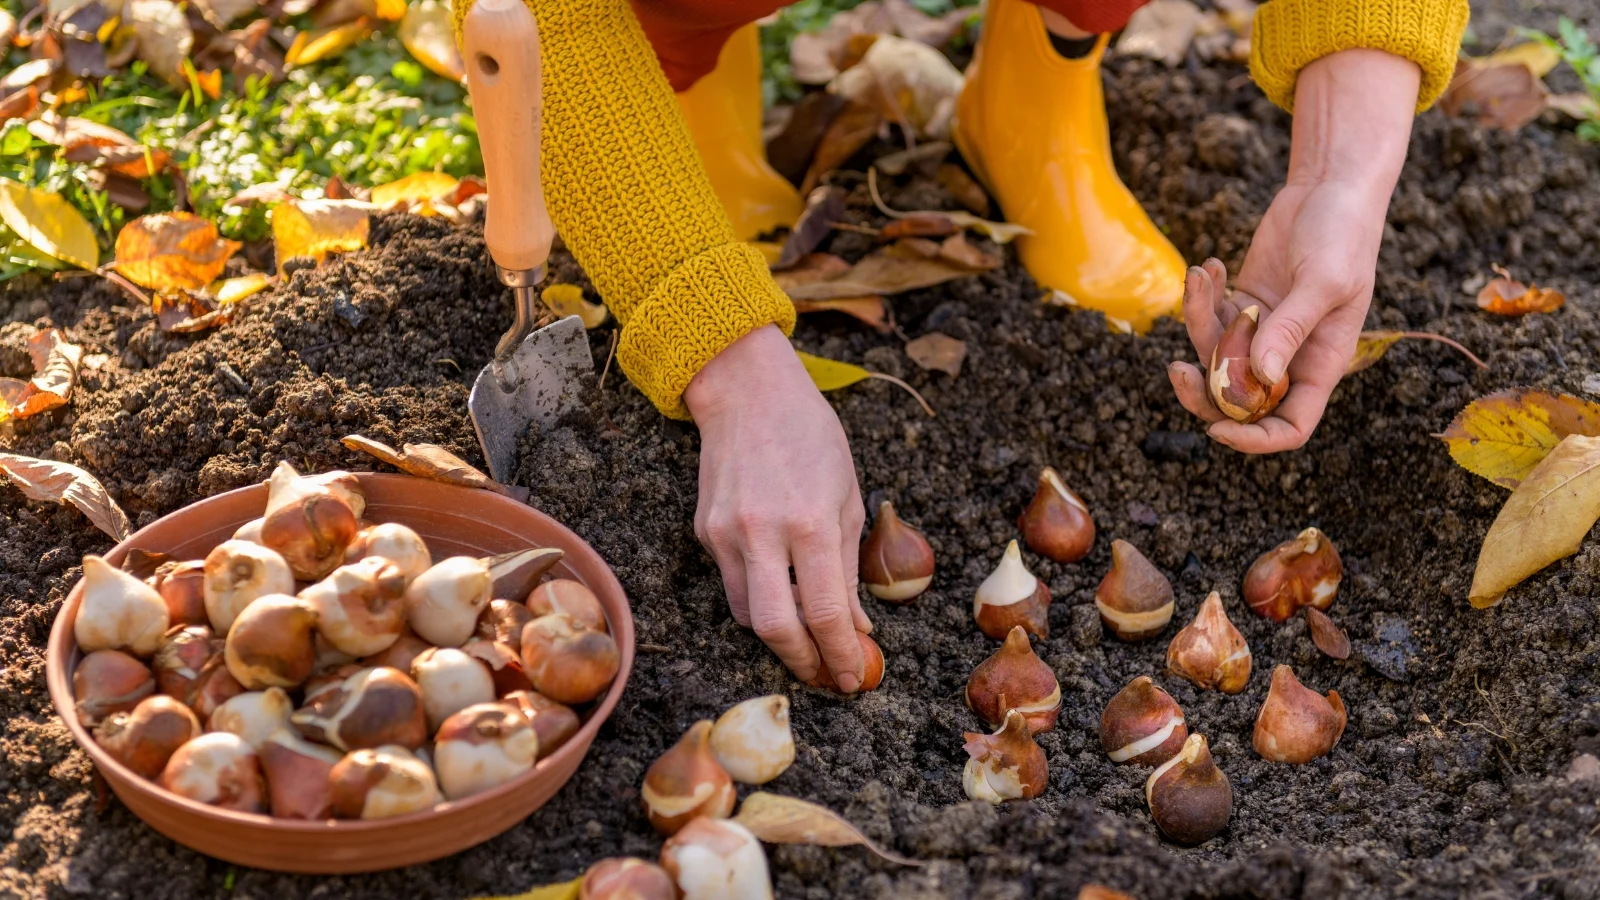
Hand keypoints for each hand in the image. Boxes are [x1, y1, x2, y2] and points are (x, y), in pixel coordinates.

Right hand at [684, 325, 872, 690]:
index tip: (854, 676)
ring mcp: (726, 533)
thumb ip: (849, 567)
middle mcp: (763, 532)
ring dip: (779, 635)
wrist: (747, 391)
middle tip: (825, 675)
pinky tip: (780, 590)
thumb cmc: (810, 436)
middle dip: (803, 662)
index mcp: (811, 521)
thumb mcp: (848, 496)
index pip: (826, 611)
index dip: (841, 653)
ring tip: (807, 639)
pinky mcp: (704, 531)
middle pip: (776, 628)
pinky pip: (732, 584)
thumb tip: (856, 626)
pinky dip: (759, 598)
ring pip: (747, 614)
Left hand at [1168, 49, 1421, 452]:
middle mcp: (1289, 357)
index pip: (1289, 426)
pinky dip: (1201, 298)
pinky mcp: (1241, 306)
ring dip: (1197, 322)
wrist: (1330, 189)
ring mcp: (1261, 332)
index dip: (1254, 439)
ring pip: (1214, 356)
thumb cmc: (1342, 234)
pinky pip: (1209, 319)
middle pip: (1238, 402)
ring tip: (1201, 276)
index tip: (1217, 430)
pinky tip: (1208, 266)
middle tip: (1176, 369)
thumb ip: (1291, 327)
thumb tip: (1260, 375)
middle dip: (1203, 392)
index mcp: (1320, 365)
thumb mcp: (1323, 280)